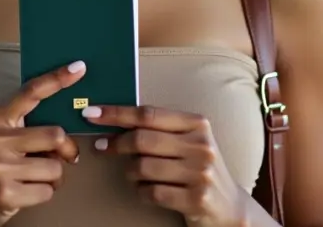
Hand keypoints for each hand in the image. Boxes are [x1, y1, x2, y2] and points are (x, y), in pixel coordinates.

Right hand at [0, 61, 85, 226]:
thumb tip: (71, 114)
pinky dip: (45, 192)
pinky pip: (48, 191)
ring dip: (54, 176)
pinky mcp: (5, 195)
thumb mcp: (3, 133)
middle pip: (56, 135)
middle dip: (65, 150)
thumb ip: (29, 122)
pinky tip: (27, 191)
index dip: (56, 79)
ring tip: (36, 177)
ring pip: (55, 168)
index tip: (79, 68)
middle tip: (61, 156)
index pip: (31, 92)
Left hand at [82, 105, 248, 226]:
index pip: (148, 113)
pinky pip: (151, 192)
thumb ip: (161, 129)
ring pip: (143, 167)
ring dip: (131, 172)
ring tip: (135, 174)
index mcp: (198, 124)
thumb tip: (116, 120)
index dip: (116, 113)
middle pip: (142, 139)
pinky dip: (141, 192)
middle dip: (117, 143)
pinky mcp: (196, 199)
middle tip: (103, 147)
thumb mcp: (189, 142)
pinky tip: (147, 190)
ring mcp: (200, 173)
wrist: (231, 208)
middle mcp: (201, 145)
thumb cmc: (199, 169)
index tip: (91, 114)